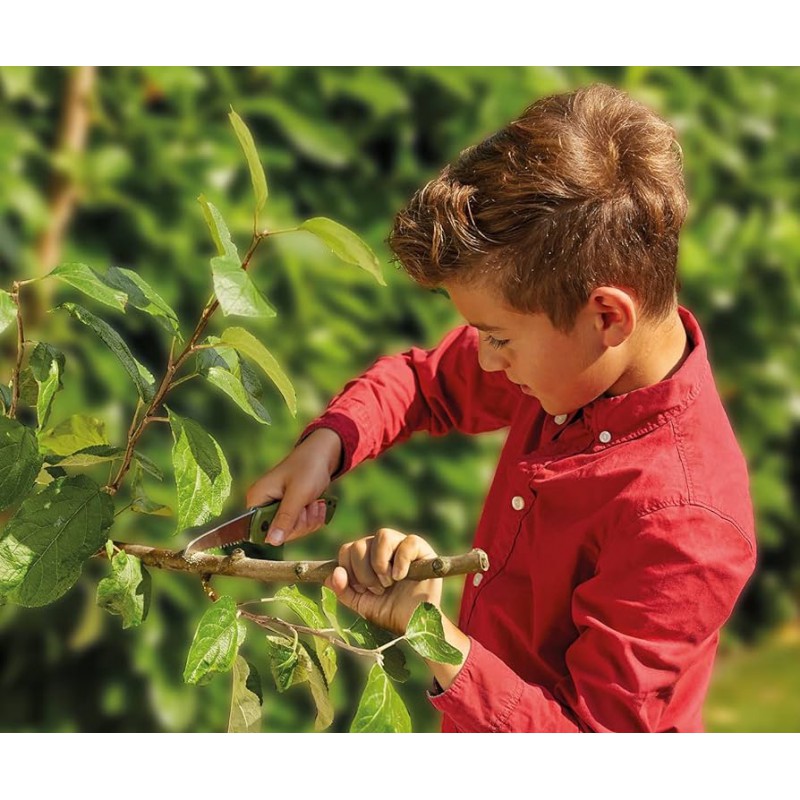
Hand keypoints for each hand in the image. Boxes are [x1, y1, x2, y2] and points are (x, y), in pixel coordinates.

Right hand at [245, 428, 342, 545]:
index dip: (281, 529)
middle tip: (309, 503)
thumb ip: (285, 518)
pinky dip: (313, 517)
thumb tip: (272, 541)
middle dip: (301, 522)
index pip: (260, 531)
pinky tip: (317, 504)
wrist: (323, 455)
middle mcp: (264, 506)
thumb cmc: (308, 468)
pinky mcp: (290, 510)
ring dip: (310, 519)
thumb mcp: (298, 494)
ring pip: (294, 531)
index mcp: (257, 499)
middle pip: (280, 534)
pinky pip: (302, 526)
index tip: (297, 513)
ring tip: (314, 501)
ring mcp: (278, 509)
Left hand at [324, 528, 441, 635]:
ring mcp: (402, 545)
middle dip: (364, 573)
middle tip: (378, 589)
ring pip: (382, 535)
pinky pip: (407, 542)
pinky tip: (402, 577)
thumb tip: (333, 574)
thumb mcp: (361, 604)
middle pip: (360, 544)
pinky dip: (401, 561)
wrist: (415, 624)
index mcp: (366, 557)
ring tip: (389, 582)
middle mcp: (382, 547)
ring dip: (380, 564)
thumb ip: (343, 590)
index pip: (346, 550)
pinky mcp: (421, 548)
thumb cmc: (389, 612)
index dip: (349, 571)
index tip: (361, 590)